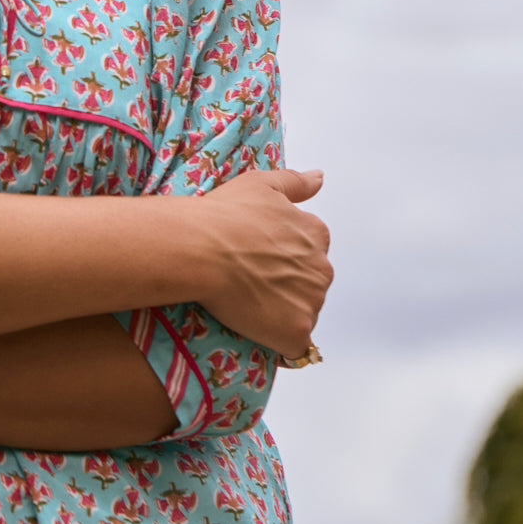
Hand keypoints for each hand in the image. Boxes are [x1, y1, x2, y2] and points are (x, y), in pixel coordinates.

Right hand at [188, 168, 332, 356]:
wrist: (201, 249)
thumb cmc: (224, 215)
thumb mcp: (261, 184)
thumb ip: (296, 182)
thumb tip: (320, 177)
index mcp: (315, 234)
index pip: (310, 253)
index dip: (283, 258)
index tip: (258, 260)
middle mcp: (321, 268)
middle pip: (309, 285)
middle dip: (286, 287)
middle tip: (249, 284)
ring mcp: (311, 302)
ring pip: (301, 313)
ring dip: (282, 313)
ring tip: (247, 305)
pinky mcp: (297, 331)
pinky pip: (293, 345)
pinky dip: (278, 341)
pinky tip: (254, 330)